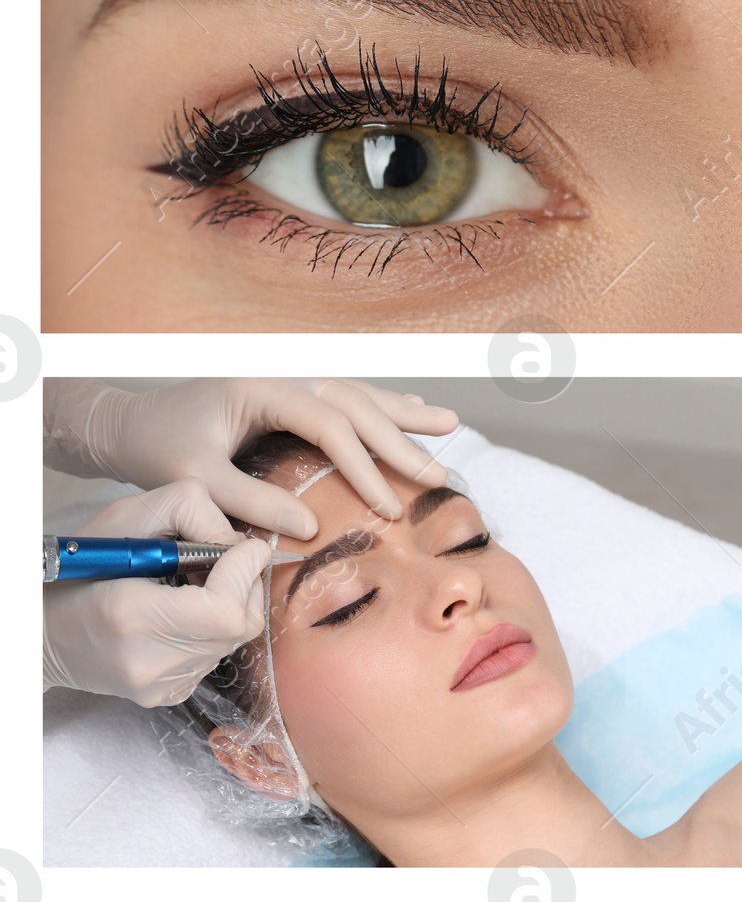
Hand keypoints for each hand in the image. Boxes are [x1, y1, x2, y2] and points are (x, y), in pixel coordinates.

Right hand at [43, 482, 270, 705]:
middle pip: (239, 626)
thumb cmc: (83, 565)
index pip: (225, 609)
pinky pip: (215, 656)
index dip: (245, 571)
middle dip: (247, 584)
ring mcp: (158, 687)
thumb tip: (239, 543)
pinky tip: (189, 610)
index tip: (244, 546)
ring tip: (201, 583)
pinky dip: (216, 628)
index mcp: (134, 618)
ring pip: (233, 641)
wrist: (42, 630)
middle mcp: (148, 663)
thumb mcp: (130, 514)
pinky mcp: (165, 696)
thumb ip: (192, 512)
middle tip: (229, 560)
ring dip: (233, 604)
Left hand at [51, 378, 458, 538]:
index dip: (364, 466)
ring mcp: (293, 377)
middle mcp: (288, 374)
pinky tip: (412, 411)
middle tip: (438, 476)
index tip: (388, 506)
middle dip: (402, 441)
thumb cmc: (158, 448)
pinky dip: (384, 405)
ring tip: (450, 425)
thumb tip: (308, 528)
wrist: (130, 420)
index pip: (330, 425)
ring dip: (406, 412)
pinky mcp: (293, 390)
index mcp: (266, 385)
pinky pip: (349, 396)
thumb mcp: (194, 479)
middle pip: (357, 404)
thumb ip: (249, 500)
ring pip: (361, 393)